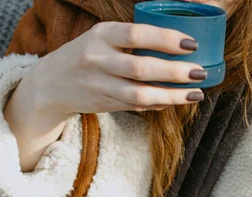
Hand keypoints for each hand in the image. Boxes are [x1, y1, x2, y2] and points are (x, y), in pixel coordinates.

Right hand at [28, 21, 205, 116]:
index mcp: (101, 35)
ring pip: (140, 94)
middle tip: (200, 73)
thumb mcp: (102, 37)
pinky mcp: (104, 105)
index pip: (137, 35)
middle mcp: (98, 60)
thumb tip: (176, 45)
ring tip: (195, 94)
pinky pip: (136, 106)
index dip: (166, 40)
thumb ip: (130, 40)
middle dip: (175, 72)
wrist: (51, 84)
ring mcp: (100, 85)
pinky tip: (174, 101)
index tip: (192, 44)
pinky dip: (157, 103)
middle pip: (141, 69)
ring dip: (171, 96)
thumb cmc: (86, 54)